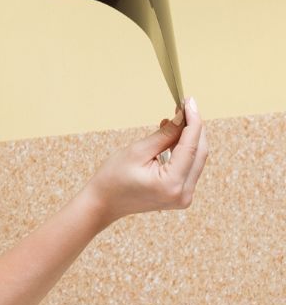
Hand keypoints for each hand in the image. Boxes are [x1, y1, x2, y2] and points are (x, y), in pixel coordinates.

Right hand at [83, 97, 206, 224]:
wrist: (104, 203)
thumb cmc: (113, 177)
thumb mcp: (138, 151)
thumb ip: (164, 135)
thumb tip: (182, 117)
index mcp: (172, 184)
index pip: (191, 147)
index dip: (193, 121)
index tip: (189, 101)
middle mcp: (184, 194)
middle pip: (200, 153)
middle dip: (194, 128)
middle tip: (185, 106)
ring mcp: (185, 197)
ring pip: (197, 159)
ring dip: (189, 138)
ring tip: (175, 119)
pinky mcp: (181, 195)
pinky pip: (189, 167)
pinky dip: (184, 150)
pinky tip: (172, 137)